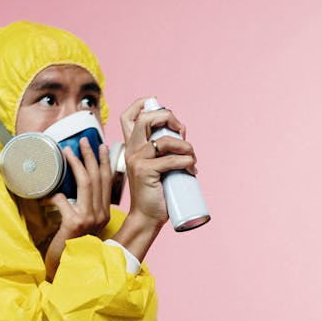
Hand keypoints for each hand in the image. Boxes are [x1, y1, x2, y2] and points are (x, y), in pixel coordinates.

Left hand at [42, 137, 112, 280]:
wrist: (67, 268)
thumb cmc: (70, 244)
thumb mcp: (82, 224)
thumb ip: (83, 207)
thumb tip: (73, 185)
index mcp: (104, 213)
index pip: (107, 182)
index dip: (104, 162)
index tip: (100, 146)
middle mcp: (100, 215)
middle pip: (97, 178)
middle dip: (89, 156)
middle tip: (82, 141)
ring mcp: (89, 219)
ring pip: (85, 183)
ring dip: (75, 163)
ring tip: (66, 151)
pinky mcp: (75, 223)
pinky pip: (63, 199)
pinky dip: (54, 193)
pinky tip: (47, 193)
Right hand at [109, 98, 197, 260]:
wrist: (147, 217)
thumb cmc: (155, 192)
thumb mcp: (156, 166)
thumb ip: (162, 151)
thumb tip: (183, 136)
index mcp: (132, 146)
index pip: (129, 115)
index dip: (144, 104)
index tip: (166, 113)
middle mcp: (131, 149)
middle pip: (147, 118)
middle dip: (169, 118)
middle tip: (181, 131)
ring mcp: (137, 159)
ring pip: (166, 140)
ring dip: (186, 146)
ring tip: (192, 158)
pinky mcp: (145, 171)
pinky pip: (172, 160)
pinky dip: (187, 162)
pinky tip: (191, 169)